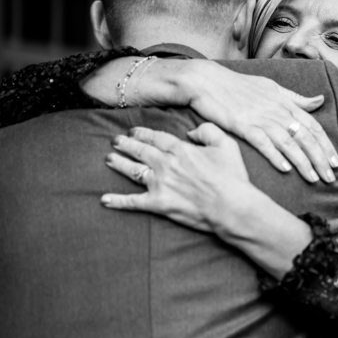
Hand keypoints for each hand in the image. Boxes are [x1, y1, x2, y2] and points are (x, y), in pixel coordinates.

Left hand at [101, 124, 260, 233]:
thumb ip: (208, 131)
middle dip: (126, 144)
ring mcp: (159, 184)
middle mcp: (165, 164)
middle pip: (140, 150)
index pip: (156, 137)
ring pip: (132, 171)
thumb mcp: (226, 144)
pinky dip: (117, 201)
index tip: (134, 131)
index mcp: (180, 149)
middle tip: (115, 141)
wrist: (231, 206)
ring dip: (119, 164)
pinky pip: (132, 202)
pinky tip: (105, 200)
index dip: (143, 133)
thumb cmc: (232, 177)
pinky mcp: (158, 204)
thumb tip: (191, 132)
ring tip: (109, 159)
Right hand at [177, 61, 337, 183]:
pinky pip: (262, 142)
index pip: (313, 126)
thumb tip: (320, 100)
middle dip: (320, 159)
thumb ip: (296, 98)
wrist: (206, 80)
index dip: (326, 145)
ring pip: (288, 142)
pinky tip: (285, 169)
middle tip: (330, 178)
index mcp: (285, 103)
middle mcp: (276, 110)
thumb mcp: (271, 88)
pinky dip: (275, 155)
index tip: (336, 162)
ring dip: (303, 162)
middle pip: (305, 137)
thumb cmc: (238, 85)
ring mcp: (260, 117)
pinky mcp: (242, 124)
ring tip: (314, 178)